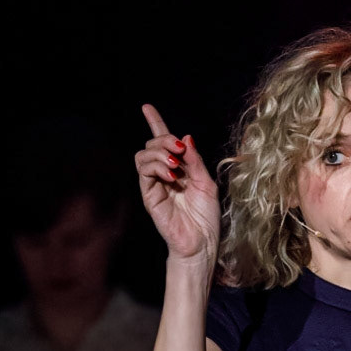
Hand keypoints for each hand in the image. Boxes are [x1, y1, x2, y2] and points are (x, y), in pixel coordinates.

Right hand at [136, 105, 220, 264]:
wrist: (201, 243)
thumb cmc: (205, 218)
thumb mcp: (206, 183)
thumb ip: (195, 161)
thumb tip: (186, 138)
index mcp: (178, 169)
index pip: (162, 143)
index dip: (155, 123)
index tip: (146, 107)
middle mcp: (163, 175)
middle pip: (152, 144)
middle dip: (165, 140)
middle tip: (180, 150)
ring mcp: (154, 185)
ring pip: (143, 155)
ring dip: (159, 152)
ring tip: (175, 164)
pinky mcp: (149, 196)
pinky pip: (144, 172)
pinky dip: (156, 167)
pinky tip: (171, 175)